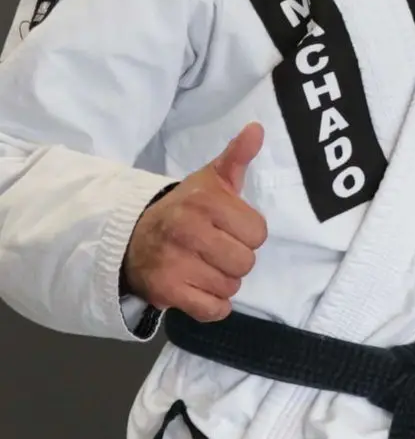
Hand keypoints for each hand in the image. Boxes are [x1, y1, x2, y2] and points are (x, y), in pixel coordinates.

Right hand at [125, 125, 267, 320]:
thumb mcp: (210, 181)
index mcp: (205, 202)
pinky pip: (212, 310)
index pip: (258, 233)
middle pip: (246, 263)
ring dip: (223, 282)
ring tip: (204, 267)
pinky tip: (200, 289)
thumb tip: (257, 129)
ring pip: (231, 287)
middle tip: (215, 250)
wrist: (131, 239)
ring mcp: (175, 263)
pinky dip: (212, 305)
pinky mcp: (166, 292)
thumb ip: (236, 158)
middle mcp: (188, 231)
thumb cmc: (184, 209)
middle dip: (236, 260)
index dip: (247, 235)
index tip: (228, 229)